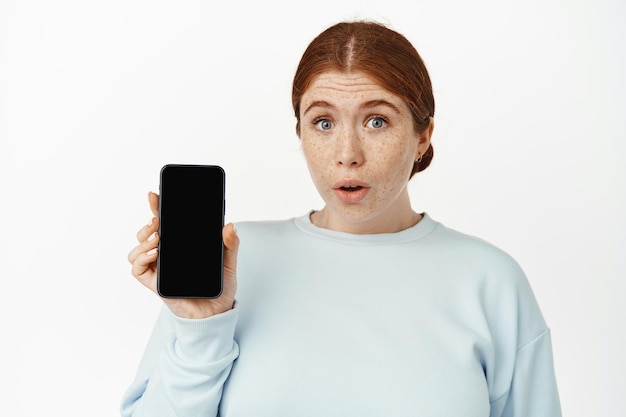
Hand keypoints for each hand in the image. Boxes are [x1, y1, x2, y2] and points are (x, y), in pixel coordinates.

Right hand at [127, 192, 238, 318]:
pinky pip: (138, 269)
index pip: (165, 223)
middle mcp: (166, 255)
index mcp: (180, 246)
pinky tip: (155, 253)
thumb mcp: (228, 262)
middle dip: (149, 223)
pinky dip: (141, 258)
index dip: (157, 208)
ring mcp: (159, 269)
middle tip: (159, 221)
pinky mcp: (155, 284)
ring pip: (138, 249)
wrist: (216, 314)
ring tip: (158, 237)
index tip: (154, 195)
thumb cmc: (219, 288)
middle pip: (147, 233)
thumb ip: (230, 244)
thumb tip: (230, 225)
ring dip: (144, 239)